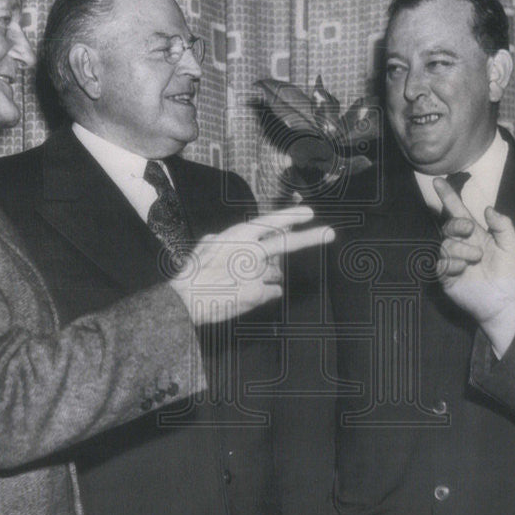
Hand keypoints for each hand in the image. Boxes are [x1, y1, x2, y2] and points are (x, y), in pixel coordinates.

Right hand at [170, 205, 331, 324]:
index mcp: (237, 236)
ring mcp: (256, 273)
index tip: (310, 213)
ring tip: (240, 284)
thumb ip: (215, 239)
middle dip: (312, 237)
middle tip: (330, 233)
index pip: (270, 222)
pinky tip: (244, 296)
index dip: (291, 217)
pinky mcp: (257, 294)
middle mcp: (251, 252)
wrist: (183, 301)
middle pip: (288, 244)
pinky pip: (272, 293)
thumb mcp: (202, 247)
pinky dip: (263, 295)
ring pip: (275, 275)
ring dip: (266, 278)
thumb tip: (217, 236)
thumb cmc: (191, 274)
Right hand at [433, 178, 514, 353]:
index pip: (458, 212)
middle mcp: (461, 244)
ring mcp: (452, 260)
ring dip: (462, 248)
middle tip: (470, 230)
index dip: (448, 196)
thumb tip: (487, 209)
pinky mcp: (446, 276)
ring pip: (446, 244)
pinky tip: (464, 269)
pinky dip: (453, 263)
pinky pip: (441, 264)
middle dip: (457, 224)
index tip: (438, 181)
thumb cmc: (508, 273)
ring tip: (476, 259)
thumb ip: (503, 225)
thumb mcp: (512, 246)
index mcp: (475, 234)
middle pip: (449, 225)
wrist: (503, 302)